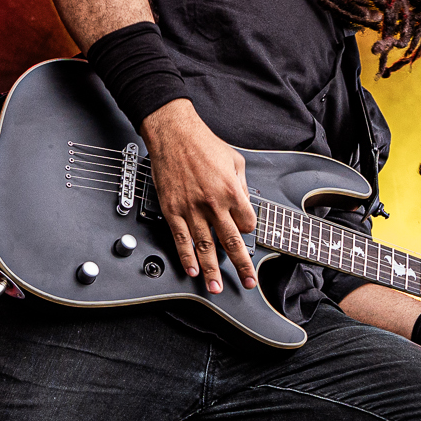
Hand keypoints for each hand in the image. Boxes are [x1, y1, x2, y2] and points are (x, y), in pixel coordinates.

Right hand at [143, 99, 255, 292]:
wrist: (173, 132)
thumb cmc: (203, 143)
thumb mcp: (235, 161)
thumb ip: (243, 186)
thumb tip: (245, 205)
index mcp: (233, 191)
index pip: (247, 224)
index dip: (248, 230)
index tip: (244, 232)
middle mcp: (213, 203)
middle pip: (230, 243)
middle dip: (241, 266)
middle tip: (247, 283)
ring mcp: (191, 209)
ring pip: (204, 246)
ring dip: (210, 270)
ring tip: (215, 287)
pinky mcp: (172, 209)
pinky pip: (180, 238)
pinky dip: (186, 256)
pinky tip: (191, 270)